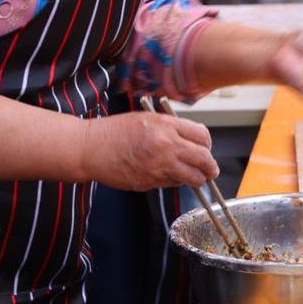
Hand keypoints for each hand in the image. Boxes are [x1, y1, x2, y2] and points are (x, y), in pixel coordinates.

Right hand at [87, 111, 219, 190]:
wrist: (91, 148)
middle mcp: (167, 146)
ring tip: (196, 177)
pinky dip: (176, 182)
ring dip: (197, 179)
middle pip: (204, 159)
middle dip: (210, 167)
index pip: (203, 136)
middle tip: (211, 170)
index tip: (206, 149)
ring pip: (193, 178)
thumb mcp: (147, 119)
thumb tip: (192, 141)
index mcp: (166, 126)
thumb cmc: (115, 131)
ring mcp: (160, 166)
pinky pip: (173, 184)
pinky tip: (168, 176)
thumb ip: (171, 128)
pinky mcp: (151, 182)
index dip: (208, 145)